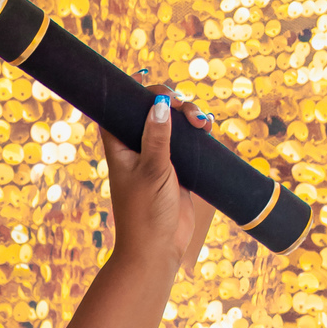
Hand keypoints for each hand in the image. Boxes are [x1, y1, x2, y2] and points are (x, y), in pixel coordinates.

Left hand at [99, 77, 214, 275]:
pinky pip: (188, 140)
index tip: (148, 78)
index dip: (131, 89)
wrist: (158, 249)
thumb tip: (160, 102)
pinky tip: (207, 128)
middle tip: (185, 108)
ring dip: (189, 114)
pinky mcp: (177, 168)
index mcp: (119, 146)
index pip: (119, 106)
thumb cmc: (146, 213)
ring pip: (173, 122)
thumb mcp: (152, 171)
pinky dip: (198, 131)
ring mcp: (158, 157)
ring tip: (202, 122)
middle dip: (171, 100)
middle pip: (152, 109)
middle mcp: (137, 148)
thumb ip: (156, 137)